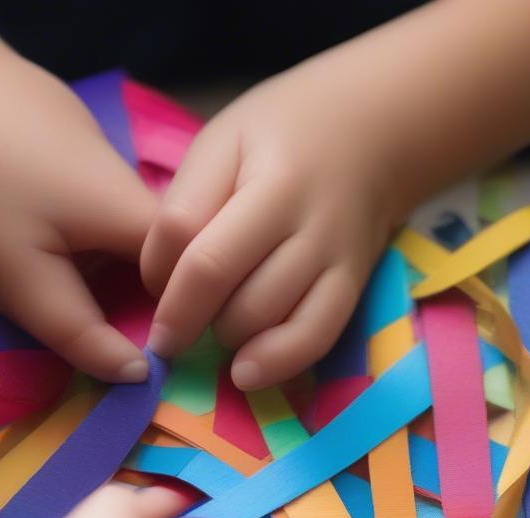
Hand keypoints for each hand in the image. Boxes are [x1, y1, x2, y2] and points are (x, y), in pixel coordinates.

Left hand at [0, 51, 156, 382]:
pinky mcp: (72, 145)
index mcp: (140, 219)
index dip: (168, 330)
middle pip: (153, 266)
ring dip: (91, 272)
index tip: (132, 364)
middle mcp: (137, 188)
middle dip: (120, 305)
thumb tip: (135, 375)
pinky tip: (26, 233)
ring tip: (39, 282)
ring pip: (118, 240)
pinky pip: (90, 211)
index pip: (186, 287)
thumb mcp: (17, 276)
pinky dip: (70, 237)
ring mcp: (104, 161)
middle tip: (70, 329)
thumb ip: (77, 330)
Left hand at [141, 58, 399, 390]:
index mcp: (265, 175)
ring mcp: (334, 256)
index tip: (151, 287)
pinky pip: (314, 338)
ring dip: (222, 334)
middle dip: (182, 314)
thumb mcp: (223, 142)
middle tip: (171, 328)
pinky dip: (274, 363)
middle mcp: (304, 216)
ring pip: (262, 315)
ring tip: (213, 328)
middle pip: (221, 278)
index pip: (189, 233)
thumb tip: (160, 282)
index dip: (156, 272)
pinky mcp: (353, 288)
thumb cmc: (282, 137)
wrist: (378, 131)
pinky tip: (245, 372)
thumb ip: (187, 204)